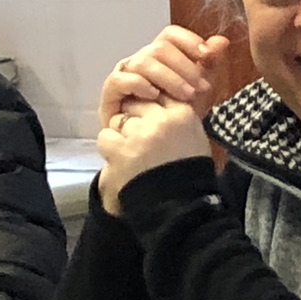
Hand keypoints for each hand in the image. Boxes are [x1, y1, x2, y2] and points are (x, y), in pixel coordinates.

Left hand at [95, 98, 211, 214]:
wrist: (179, 206)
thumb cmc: (188, 171)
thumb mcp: (194, 136)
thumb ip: (177, 115)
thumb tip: (157, 96)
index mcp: (184, 113)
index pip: (158, 93)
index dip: (150, 108)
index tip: (150, 121)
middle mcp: (162, 119)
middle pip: (137, 102)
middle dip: (135, 117)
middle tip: (142, 140)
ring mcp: (141, 134)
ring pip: (119, 119)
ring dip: (122, 134)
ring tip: (133, 153)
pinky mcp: (123, 150)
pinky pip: (106, 136)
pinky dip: (110, 148)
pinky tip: (121, 160)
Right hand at [98, 26, 230, 130]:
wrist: (154, 146)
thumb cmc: (174, 116)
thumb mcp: (200, 92)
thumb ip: (211, 66)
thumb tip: (222, 41)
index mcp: (161, 56)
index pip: (171, 35)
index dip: (188, 40)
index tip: (207, 55)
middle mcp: (141, 60)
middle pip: (160, 48)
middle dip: (185, 67)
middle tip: (202, 88)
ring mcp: (124, 74)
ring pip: (143, 62)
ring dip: (168, 78)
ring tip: (186, 97)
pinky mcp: (111, 93)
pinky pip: (120, 79)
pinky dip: (138, 84)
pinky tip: (154, 96)